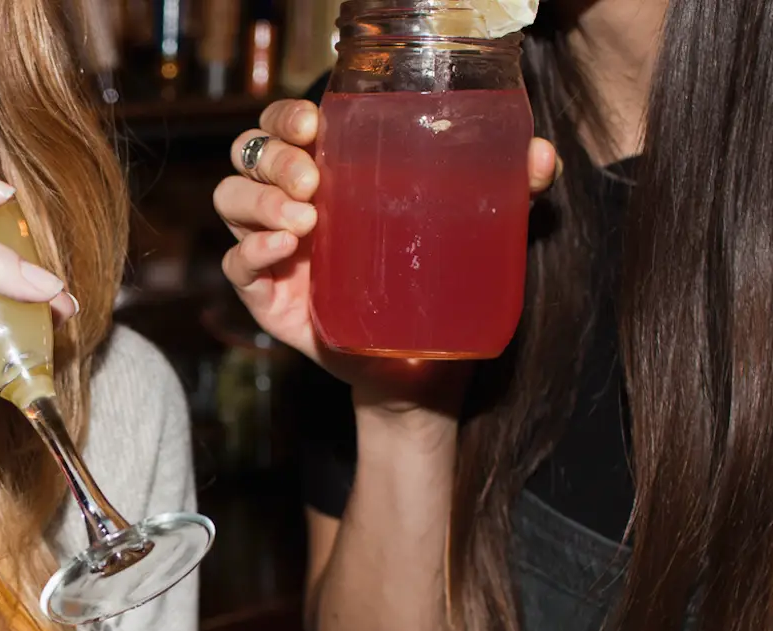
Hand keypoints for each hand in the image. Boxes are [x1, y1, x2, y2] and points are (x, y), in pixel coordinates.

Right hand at [215, 99, 558, 402]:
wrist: (419, 372)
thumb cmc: (439, 289)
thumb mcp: (477, 234)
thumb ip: (510, 193)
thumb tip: (541, 157)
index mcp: (331, 174)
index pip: (286, 124)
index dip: (287, 116)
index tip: (317, 125)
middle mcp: (293, 204)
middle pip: (249, 154)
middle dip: (274, 157)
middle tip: (313, 181)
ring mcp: (274, 250)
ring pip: (230, 200)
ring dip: (259, 201)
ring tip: (303, 223)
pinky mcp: (265, 297)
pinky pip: (235, 265)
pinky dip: (251, 252)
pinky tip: (283, 253)